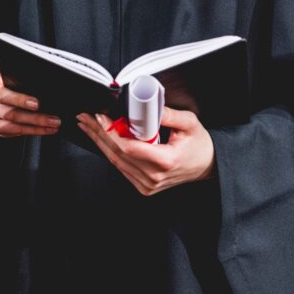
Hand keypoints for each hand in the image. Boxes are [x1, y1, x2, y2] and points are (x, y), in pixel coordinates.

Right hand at [0, 58, 61, 136]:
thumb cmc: (11, 83)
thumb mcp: (15, 73)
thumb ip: (23, 74)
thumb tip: (47, 78)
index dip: (9, 75)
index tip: (24, 83)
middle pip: (2, 96)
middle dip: (23, 101)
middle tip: (41, 105)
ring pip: (9, 116)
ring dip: (33, 122)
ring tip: (52, 123)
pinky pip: (8, 130)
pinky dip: (28, 130)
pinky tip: (41, 129)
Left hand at [76, 108, 215, 195]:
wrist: (207, 166)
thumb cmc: (199, 145)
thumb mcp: (190, 123)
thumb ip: (169, 114)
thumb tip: (148, 105)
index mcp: (165, 161)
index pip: (129, 147)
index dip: (110, 132)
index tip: (100, 117)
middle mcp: (154, 176)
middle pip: (117, 154)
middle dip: (98, 133)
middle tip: (85, 117)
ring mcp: (147, 184)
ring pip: (115, 161)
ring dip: (99, 142)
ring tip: (87, 125)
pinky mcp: (143, 187)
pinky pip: (121, 168)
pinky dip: (109, 152)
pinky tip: (100, 139)